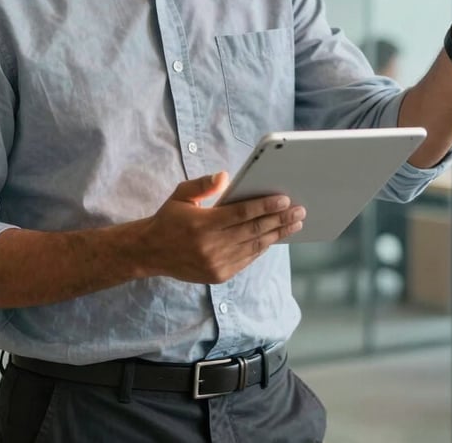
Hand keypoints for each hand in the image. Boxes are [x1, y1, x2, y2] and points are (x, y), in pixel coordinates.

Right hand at [139, 172, 304, 283]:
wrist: (151, 253)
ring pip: (255, 247)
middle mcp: (211, 246)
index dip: (265, 206)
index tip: (285, 199)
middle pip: (254, 231)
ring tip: (295, 223)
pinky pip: (247, 259)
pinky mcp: (219, 275)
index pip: (241, 213)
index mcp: (202, 224)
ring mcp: (216, 264)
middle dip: (280, 219)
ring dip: (278, 234)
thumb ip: (203, 184)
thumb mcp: (181, 194)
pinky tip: (275, 237)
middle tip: (300, 210)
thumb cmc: (169, 218)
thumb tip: (225, 176)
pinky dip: (263, 247)